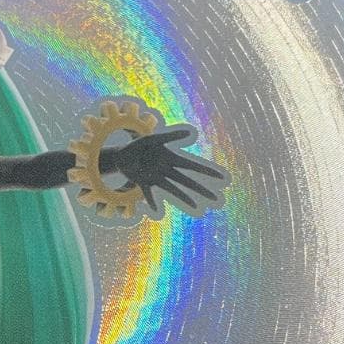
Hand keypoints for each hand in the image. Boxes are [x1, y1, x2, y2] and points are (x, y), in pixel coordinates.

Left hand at [108, 129, 226, 213]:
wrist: (122, 155)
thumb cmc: (140, 146)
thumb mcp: (154, 139)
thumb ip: (171, 136)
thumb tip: (190, 132)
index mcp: (170, 158)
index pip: (191, 166)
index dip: (206, 171)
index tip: (222, 177)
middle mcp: (166, 170)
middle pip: (186, 181)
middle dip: (201, 189)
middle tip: (215, 199)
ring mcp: (156, 178)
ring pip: (172, 189)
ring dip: (184, 198)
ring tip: (196, 207)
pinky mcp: (143, 184)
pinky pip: (148, 194)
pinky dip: (152, 201)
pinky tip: (157, 211)